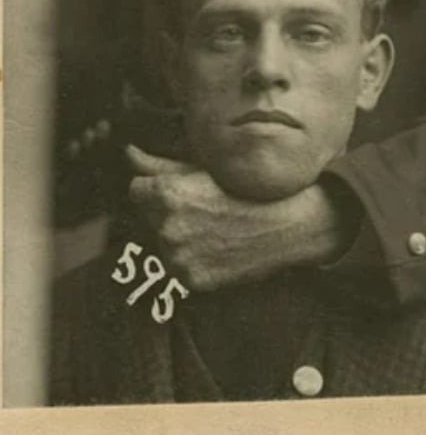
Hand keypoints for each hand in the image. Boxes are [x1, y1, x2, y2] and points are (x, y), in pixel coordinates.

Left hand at [125, 145, 342, 291]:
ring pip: (163, 245)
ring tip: (214, 231)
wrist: (289, 226)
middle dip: (168, 214)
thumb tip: (127, 153)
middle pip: (150, 218)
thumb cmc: (252, 191)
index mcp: (167, 195)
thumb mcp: (208, 170)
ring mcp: (178, 258)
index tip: (184, 191)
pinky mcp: (191, 280)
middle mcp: (167, 228)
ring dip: (179, 240)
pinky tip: (218, 250)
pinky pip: (179, 269)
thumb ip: (161, 164)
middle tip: (206, 211)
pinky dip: (193, 262)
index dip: (159, 189)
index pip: (137, 190)